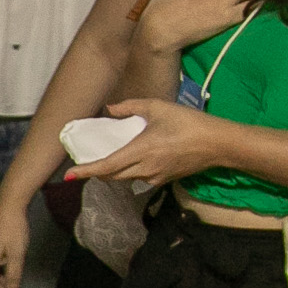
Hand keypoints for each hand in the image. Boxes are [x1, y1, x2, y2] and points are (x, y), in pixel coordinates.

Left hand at [63, 97, 222, 186]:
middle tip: (85, 163)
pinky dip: (129, 172)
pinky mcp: (164, 180)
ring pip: (125, 179)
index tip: (69, 175)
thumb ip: (130, 107)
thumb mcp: (158, 107)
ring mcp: (155, 177)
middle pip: (112, 176)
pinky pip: (139, 179)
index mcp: (140, 150)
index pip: (106, 166)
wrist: (218, 144)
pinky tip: (130, 161)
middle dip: (96, 172)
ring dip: (112, 172)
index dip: (86, 171)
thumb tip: (111, 109)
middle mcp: (145, 168)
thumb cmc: (188, 122)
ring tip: (105, 160)